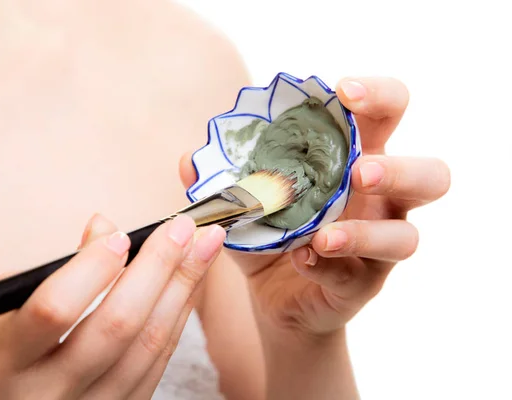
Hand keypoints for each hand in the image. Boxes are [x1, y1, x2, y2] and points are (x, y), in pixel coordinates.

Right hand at [0, 214, 224, 399]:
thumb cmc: (0, 357)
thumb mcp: (3, 312)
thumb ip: (54, 270)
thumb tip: (106, 226)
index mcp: (5, 359)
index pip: (52, 309)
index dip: (91, 268)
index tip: (120, 235)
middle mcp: (48, 393)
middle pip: (117, 327)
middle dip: (158, 268)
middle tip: (183, 227)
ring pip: (148, 345)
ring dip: (182, 287)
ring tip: (205, 246)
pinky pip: (158, 361)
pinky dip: (179, 316)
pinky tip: (190, 283)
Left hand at [179, 77, 450, 341]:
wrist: (274, 295)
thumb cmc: (269, 235)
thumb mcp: (244, 202)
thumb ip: (222, 180)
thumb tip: (189, 160)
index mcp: (356, 162)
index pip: (388, 117)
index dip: (379, 95)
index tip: (343, 90)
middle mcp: (381, 201)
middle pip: (431, 175)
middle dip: (401, 167)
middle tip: (361, 169)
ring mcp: (378, 245)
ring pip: (407, 235)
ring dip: (368, 230)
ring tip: (325, 234)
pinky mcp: (364, 282)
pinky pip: (359, 275)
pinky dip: (328, 265)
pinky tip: (301, 259)